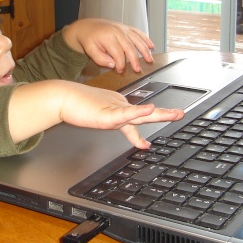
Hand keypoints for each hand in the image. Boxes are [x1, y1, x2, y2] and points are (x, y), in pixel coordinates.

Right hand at [9, 81, 184, 147]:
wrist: (62, 97)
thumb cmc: (75, 105)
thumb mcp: (95, 116)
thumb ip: (107, 120)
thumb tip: (106, 125)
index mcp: (116, 110)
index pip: (134, 123)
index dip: (141, 135)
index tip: (147, 145)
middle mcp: (119, 109)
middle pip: (145, 115)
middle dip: (164, 115)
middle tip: (179, 114)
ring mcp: (115, 110)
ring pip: (141, 114)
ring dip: (158, 114)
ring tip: (174, 114)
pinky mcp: (108, 113)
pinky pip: (126, 114)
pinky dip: (139, 112)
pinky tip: (148, 109)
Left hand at [63, 18, 154, 72]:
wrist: (87, 26)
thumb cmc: (89, 38)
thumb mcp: (90, 50)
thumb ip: (100, 59)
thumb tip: (113, 64)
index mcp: (107, 36)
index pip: (118, 53)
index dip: (120, 64)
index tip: (120, 70)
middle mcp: (117, 31)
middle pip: (129, 47)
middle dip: (134, 60)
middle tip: (137, 70)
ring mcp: (123, 28)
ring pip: (137, 39)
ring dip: (144, 50)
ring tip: (149, 60)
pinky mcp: (126, 27)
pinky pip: (138, 32)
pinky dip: (146, 39)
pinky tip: (151, 46)